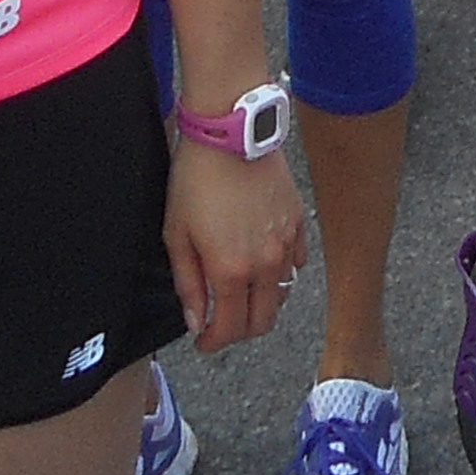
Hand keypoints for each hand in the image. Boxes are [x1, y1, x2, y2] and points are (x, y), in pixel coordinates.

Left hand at [168, 138, 308, 350]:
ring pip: (283, 294)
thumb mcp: (177, 234)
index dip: (213, 342)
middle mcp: (265, 264)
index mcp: (231, 271)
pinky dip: (282, 273)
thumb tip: (196, 321)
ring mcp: (287, 243)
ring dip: (262, 303)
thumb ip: (188, 284)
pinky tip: (264, 264)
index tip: (202, 341)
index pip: (229, 329)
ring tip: (241, 293)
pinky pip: (297, 263)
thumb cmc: (196, 179)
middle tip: (221, 322)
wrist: (232, 132)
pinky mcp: (298, 222)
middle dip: (240, 331)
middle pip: (263, 321)